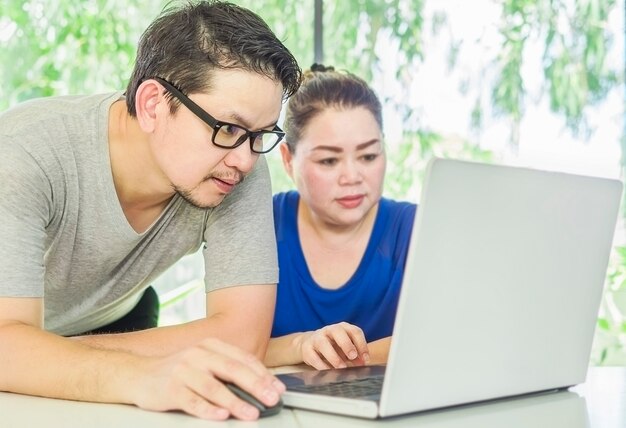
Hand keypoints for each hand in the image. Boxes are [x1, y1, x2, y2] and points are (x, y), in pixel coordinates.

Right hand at [131, 337, 283, 420]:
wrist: (138, 374)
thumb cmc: (179, 371)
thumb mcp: (204, 362)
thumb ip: (227, 369)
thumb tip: (261, 385)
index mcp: (210, 346)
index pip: (242, 359)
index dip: (263, 374)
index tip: (278, 388)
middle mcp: (197, 355)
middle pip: (232, 370)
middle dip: (256, 385)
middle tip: (272, 398)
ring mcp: (183, 371)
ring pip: (213, 387)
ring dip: (235, 402)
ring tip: (251, 412)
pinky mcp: (169, 388)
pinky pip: (192, 401)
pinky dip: (208, 409)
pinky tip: (221, 416)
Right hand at [298, 322, 369, 369]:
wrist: (309, 344)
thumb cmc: (333, 346)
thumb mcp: (345, 348)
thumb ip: (355, 355)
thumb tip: (363, 362)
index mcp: (342, 328)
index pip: (354, 331)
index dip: (361, 345)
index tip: (366, 359)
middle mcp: (329, 330)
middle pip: (337, 332)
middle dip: (346, 344)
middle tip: (353, 356)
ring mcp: (317, 337)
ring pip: (323, 343)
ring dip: (333, 356)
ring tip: (342, 367)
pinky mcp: (307, 348)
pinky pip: (313, 356)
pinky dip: (322, 365)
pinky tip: (329, 372)